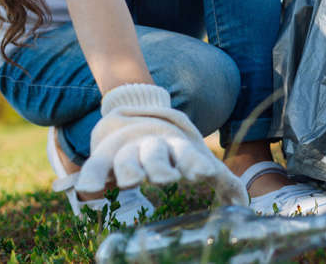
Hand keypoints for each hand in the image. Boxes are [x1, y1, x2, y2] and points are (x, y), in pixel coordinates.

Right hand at [76, 84, 247, 206]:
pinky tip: (83, 190)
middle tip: (166, 179)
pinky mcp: (104, 159)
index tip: (204, 174)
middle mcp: (152, 146)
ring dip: (128, 170)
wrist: (136, 122)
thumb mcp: (199, 162)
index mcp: (178, 146)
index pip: (187, 153)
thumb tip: (242, 204)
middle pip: (155, 153)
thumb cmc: (175, 152)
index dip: (193, 163)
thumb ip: (222, 182)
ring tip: (132, 183)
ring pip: (125, 159)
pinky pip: (94, 168)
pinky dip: (88, 177)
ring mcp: (127, 151)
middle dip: (159, 165)